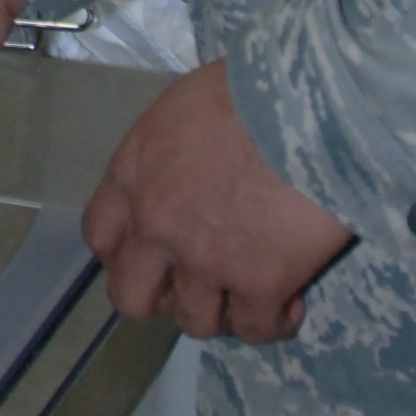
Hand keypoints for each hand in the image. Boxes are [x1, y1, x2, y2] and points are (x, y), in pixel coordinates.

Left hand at [81, 60, 353, 342]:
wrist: (314, 104)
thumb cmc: (256, 86)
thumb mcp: (186, 106)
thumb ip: (169, 153)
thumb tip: (189, 172)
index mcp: (133, 173)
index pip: (101, 236)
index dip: (127, 254)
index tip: (154, 255)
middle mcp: (156, 224)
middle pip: (131, 296)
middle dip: (162, 298)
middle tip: (197, 286)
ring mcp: (204, 260)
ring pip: (195, 322)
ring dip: (220, 313)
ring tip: (249, 293)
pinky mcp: (259, 282)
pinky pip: (256, 329)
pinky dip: (274, 322)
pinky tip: (291, 301)